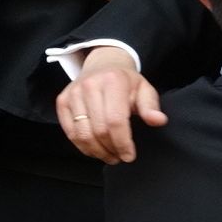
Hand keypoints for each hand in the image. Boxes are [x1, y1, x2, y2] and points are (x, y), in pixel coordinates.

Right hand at [55, 47, 167, 164]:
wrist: (103, 64)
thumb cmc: (125, 81)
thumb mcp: (144, 89)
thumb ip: (151, 106)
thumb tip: (158, 120)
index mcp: (113, 81)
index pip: (115, 120)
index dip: (122, 142)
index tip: (129, 155)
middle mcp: (89, 85)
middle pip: (98, 130)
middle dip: (111, 149)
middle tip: (120, 157)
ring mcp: (73, 93)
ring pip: (82, 134)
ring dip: (97, 152)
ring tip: (109, 155)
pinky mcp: (62, 101)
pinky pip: (70, 132)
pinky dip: (83, 146)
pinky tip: (95, 149)